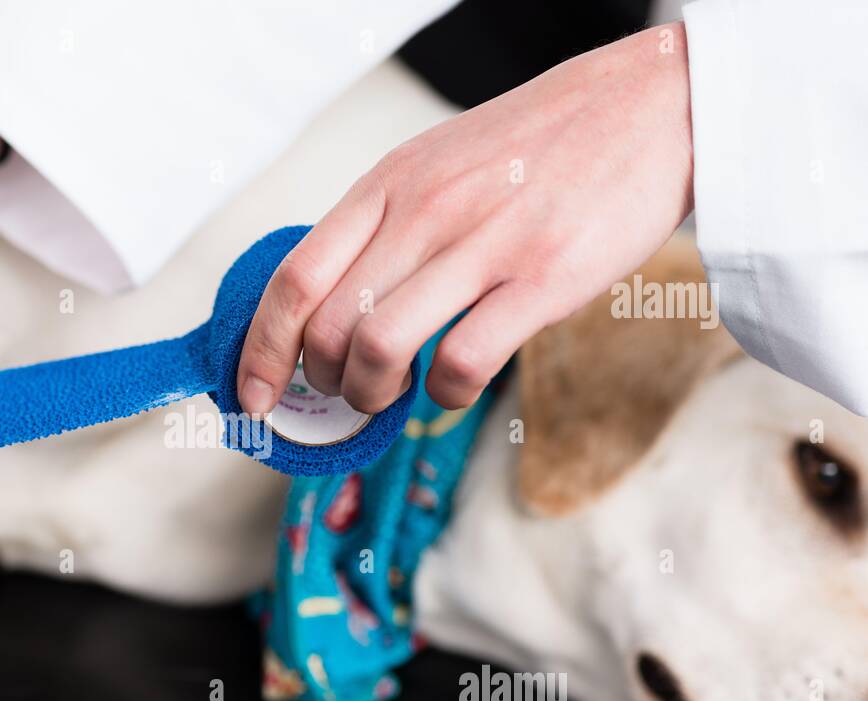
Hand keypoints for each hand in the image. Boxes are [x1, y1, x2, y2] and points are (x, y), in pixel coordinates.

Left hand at [237, 22, 693, 415]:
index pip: (295, 278)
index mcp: (389, 184)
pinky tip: (453, 384)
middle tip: (346, 391)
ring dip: (372, 394)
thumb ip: (383, 223)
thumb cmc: (538, 145)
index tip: (252, 391)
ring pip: (381, 347)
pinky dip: (445, 394)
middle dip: (323, 381)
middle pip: (328, 326)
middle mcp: (425, 211)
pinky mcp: (543, 278)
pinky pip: (462, 362)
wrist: (649, 105)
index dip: (260, 349)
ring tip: (391, 394)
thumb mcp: (437, 162)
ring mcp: (484, 244)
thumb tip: (330, 302)